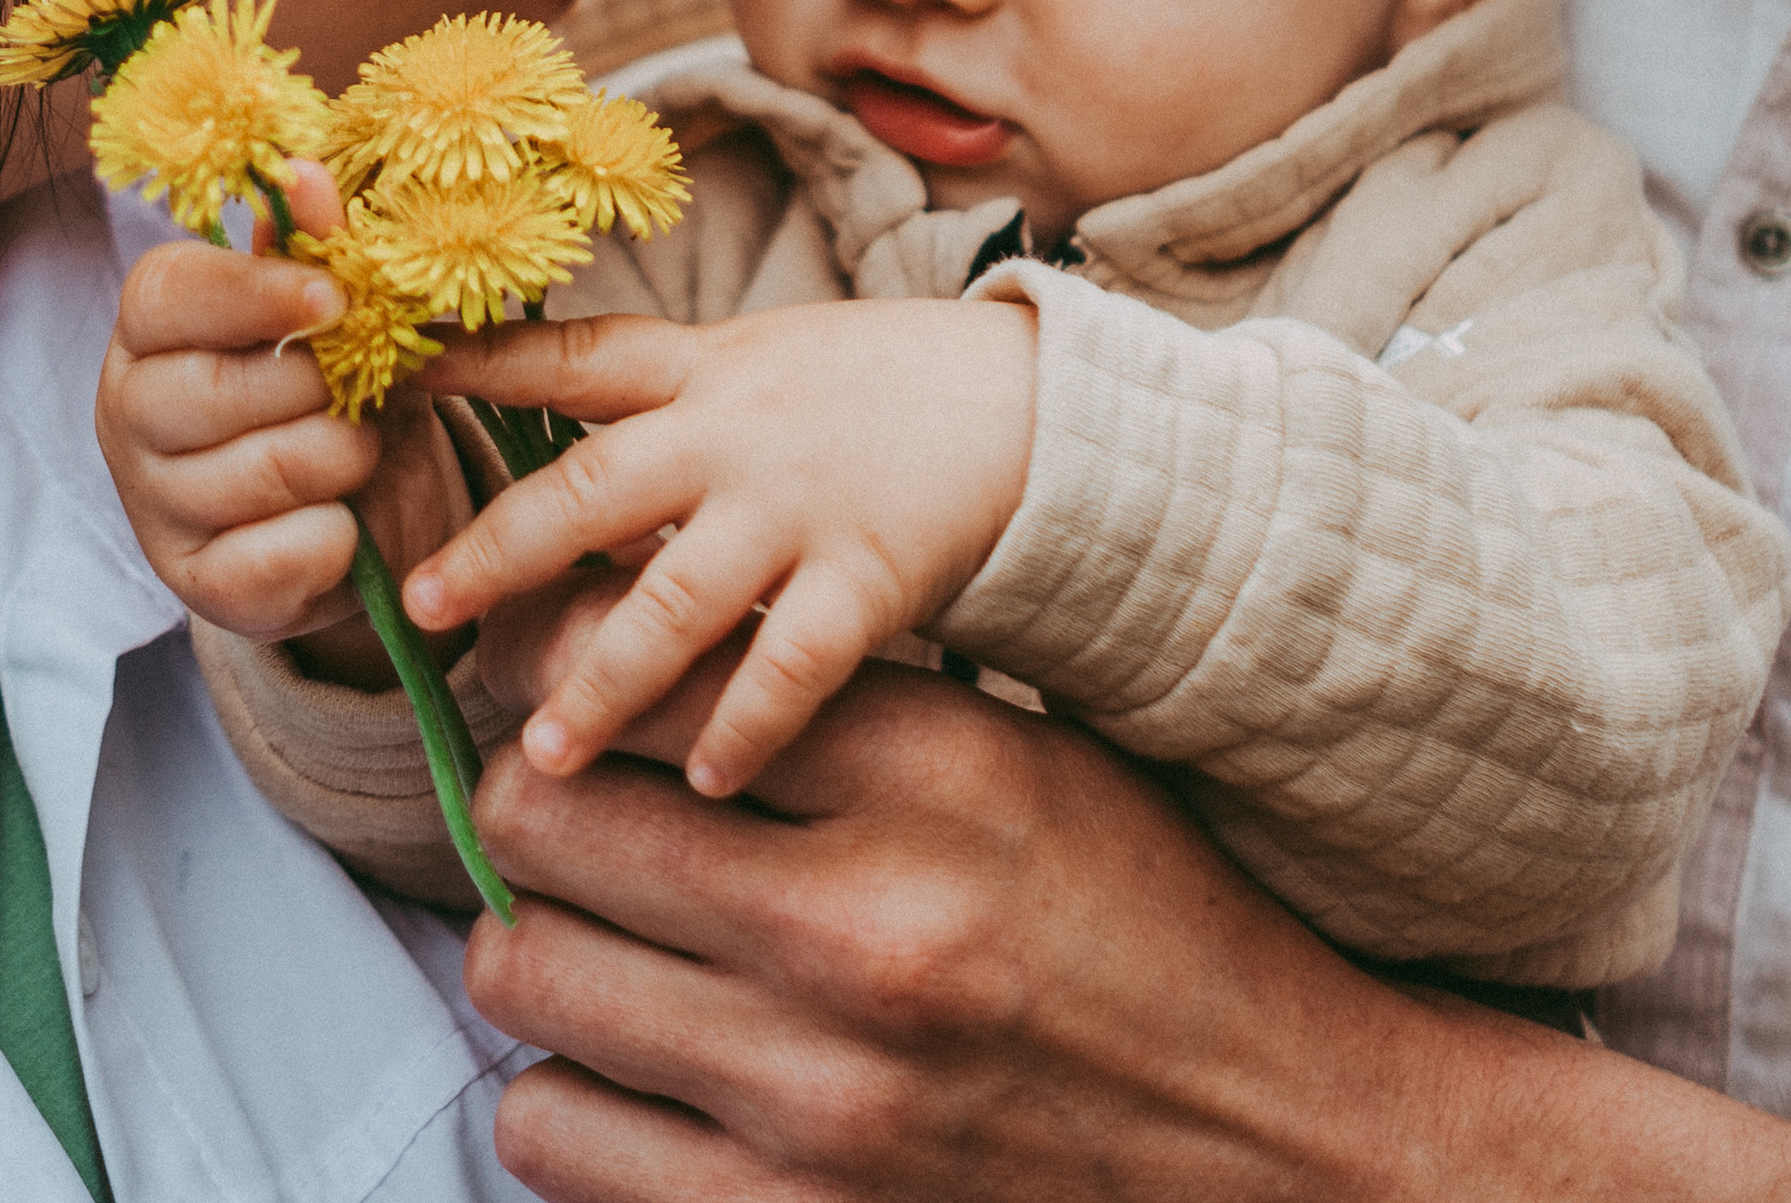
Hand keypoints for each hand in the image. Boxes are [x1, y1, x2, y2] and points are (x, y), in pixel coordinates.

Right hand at [94, 160, 474, 684]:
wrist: (360, 512)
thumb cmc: (334, 388)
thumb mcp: (337, 317)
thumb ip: (318, 250)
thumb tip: (306, 173)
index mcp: (152, 331)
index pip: (166, 294)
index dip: (253, 292)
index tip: (332, 298)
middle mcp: (128, 416)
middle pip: (216, 390)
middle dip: (319, 388)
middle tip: (362, 389)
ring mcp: (153, 508)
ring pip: (263, 471)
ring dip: (344, 457)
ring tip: (359, 451)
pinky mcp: (197, 588)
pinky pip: (284, 552)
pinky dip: (337, 536)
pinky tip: (340, 522)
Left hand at [402, 295, 1035, 796]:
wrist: (1030, 397)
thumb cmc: (884, 386)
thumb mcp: (765, 359)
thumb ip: (670, 407)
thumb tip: (560, 476)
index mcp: (706, 367)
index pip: (575, 356)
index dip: (481, 364)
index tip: (396, 382)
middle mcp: (738, 430)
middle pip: (593, 487)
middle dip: (502, 550)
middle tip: (422, 608)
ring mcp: (801, 502)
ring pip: (678, 597)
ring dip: (607, 681)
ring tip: (546, 754)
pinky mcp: (870, 569)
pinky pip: (794, 662)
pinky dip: (747, 725)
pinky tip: (707, 782)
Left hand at [458, 576, 1790, 1202]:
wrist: (1269, 1133)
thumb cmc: (1138, 914)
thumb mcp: (1022, 751)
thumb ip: (839, 701)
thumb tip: (631, 653)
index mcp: (937, 773)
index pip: (646, 670)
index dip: (565, 658)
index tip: (561, 672)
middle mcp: (865, 928)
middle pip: (544, 815)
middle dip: (530, 793)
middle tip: (561, 795)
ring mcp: (817, 1097)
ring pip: (521, 974)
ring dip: (540, 941)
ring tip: (600, 929)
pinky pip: (548, 1136)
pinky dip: (565, 1089)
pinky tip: (632, 1061)